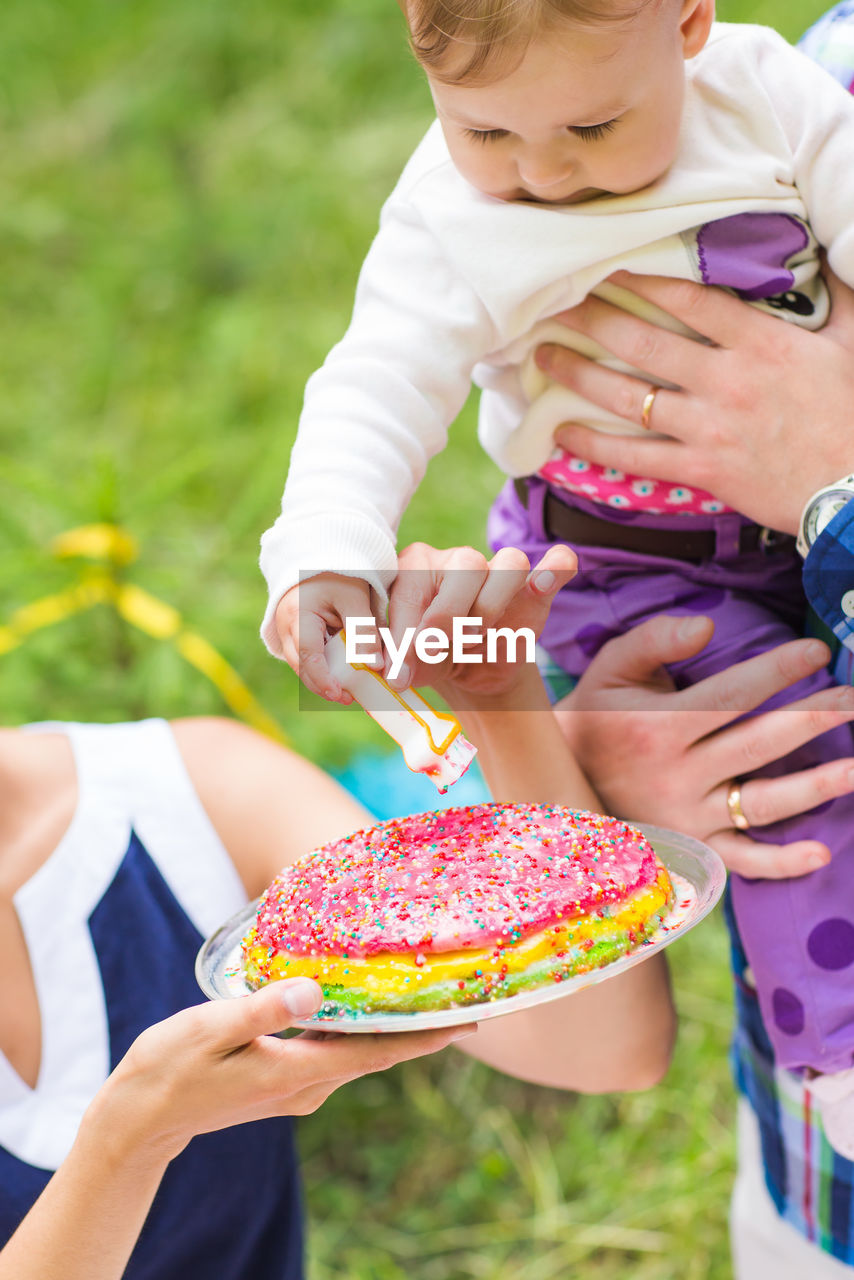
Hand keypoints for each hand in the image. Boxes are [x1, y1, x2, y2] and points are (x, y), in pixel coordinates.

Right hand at [102, 978, 472, 1162]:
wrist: (139, 1118)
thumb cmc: (169, 1069)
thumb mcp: (211, 1030)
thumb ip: (262, 1009)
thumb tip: (312, 989)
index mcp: (297, 1073)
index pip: (378, 1053)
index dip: (426, 1036)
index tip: (470, 1020)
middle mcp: (308, 1085)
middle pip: (379, 1052)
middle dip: (422, 1026)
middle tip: (462, 994)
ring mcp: (297, 1085)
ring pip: (360, 1051)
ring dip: (392, 1024)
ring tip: (425, 990)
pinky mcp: (284, 1077)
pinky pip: (336, 1050)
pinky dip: (359, 1026)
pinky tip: (364, 1001)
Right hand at [275, 574, 380, 701]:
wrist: (321, 556)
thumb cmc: (339, 574)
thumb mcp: (356, 597)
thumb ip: (364, 630)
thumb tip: (374, 667)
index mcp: (298, 615)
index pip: (308, 655)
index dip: (323, 678)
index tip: (339, 694)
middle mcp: (285, 627)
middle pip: (302, 667)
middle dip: (324, 686)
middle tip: (350, 698)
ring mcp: (287, 633)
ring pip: (304, 665)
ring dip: (325, 679)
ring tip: (351, 690)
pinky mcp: (296, 636)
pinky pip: (309, 658)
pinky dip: (325, 668)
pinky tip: (344, 674)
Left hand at [387, 541, 576, 697]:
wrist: (469, 670)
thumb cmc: (432, 656)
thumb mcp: (413, 661)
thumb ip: (406, 661)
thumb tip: (397, 675)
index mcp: (417, 566)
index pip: (410, 586)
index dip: (404, 633)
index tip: (399, 674)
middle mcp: (458, 559)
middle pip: (465, 567)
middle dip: (448, 614)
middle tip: (438, 650)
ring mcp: (498, 570)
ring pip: (510, 564)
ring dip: (491, 605)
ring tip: (473, 638)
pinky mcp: (533, 590)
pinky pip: (557, 563)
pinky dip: (555, 569)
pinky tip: (543, 585)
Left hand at [536, 269, 853, 532]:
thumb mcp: (849, 344)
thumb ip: (834, 298)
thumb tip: (824, 256)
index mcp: (760, 342)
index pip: (688, 299)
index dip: (640, 280)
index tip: (605, 269)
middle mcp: (726, 379)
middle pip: (644, 341)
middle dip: (593, 320)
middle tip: (554, 305)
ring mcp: (709, 426)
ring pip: (630, 395)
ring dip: (579, 374)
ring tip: (543, 356)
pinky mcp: (702, 469)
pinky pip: (637, 455)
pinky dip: (595, 444)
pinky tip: (561, 431)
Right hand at [555, 615, 853, 876]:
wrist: (559, 777)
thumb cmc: (598, 712)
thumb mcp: (611, 667)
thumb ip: (655, 639)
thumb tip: (707, 625)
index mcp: (657, 725)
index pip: (730, 696)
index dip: (776, 672)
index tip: (818, 650)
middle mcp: (675, 774)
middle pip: (757, 746)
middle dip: (814, 720)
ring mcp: (686, 816)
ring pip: (760, 803)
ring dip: (815, 787)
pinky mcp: (693, 847)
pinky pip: (741, 861)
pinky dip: (780, 863)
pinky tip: (822, 852)